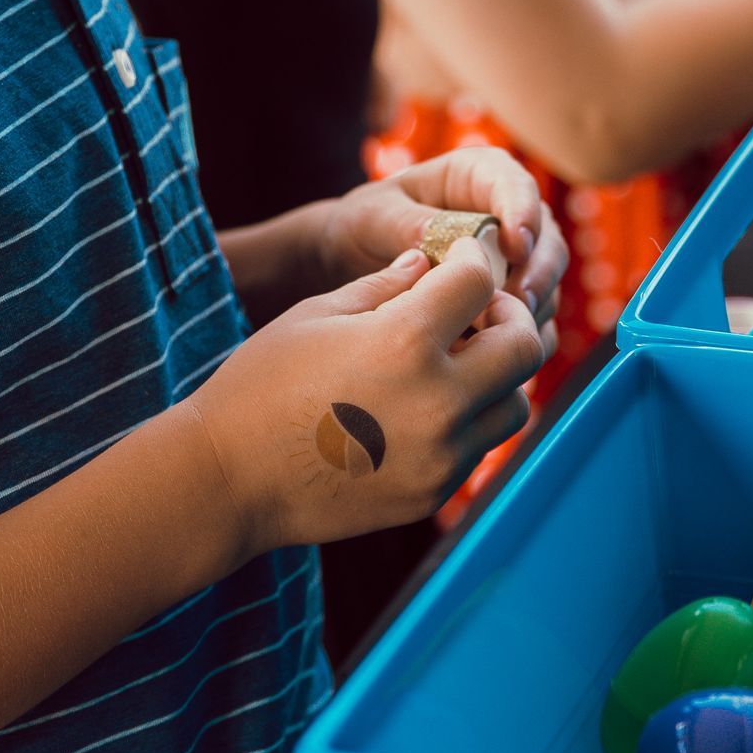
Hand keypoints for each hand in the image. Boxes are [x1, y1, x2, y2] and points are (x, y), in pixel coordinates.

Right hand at [190, 245, 543, 550]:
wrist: (227, 480)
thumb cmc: (260, 386)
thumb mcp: (316, 315)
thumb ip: (384, 285)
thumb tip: (428, 261)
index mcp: (405, 343)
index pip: (478, 281)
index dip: (473, 259)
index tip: (461, 259)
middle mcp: (438, 402)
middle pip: (525, 346)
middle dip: (510, 317)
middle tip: (480, 311)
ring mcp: (441, 456)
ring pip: (516, 405)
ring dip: (500, 376)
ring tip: (460, 362)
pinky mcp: (433, 493)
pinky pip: (479, 448)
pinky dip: (471, 420)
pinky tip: (430, 405)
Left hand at [317, 150, 566, 353]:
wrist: (356, 263)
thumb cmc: (366, 226)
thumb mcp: (373, 217)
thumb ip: (405, 224)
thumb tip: (438, 239)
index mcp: (478, 177)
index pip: (515, 185)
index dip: (523, 212)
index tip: (516, 244)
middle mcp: (507, 215)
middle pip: (546, 241)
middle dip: (538, 272)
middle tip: (518, 302)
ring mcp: (516, 262)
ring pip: (546, 285)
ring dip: (530, 312)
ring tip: (498, 335)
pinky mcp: (513, 302)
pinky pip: (535, 323)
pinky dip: (521, 340)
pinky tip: (495, 356)